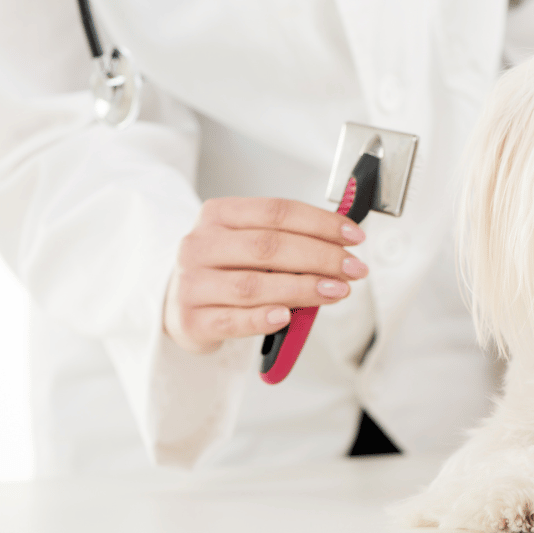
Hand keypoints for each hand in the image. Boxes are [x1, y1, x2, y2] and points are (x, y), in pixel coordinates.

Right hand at [164, 197, 367, 353]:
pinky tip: (288, 316)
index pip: (276, 212)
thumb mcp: (249, 244)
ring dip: (303, 288)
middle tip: (353, 268)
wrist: (179, 303)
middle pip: (268, 246)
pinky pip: (232, 320)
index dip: (320, 223)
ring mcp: (192, 284)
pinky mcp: (191, 320)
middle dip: (320, 257)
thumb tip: (343, 244)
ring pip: (253, 285)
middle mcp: (200, 245)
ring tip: (336, 291)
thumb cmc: (226, 270)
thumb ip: (289, 241)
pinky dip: (263, 318)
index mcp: (218, 215)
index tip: (354, 236)